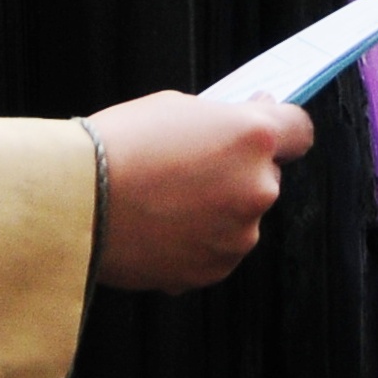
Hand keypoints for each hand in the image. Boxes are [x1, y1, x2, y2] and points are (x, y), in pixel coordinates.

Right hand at [84, 92, 315, 291]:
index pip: (299, 130)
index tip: (267, 130)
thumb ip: (222, 121)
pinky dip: (197, 241)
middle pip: (266, 176)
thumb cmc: (118, 146)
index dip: (282, 129)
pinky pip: (217, 250)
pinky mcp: (214, 269)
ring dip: (217, 210)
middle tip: (191, 168)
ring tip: (164, 201)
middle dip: (239, 172)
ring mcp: (239, 234)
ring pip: (240, 217)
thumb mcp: (176, 107)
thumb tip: (245, 125)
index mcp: (254, 137)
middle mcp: (258, 187)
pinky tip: (159, 227)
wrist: (77, 202)